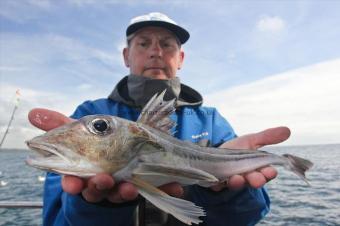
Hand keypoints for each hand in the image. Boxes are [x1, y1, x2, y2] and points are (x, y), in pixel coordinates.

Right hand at [28, 108, 182, 202]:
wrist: (119, 160)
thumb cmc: (95, 148)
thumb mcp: (79, 134)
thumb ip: (60, 125)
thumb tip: (33, 113)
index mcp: (86, 172)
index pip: (75, 181)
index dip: (72, 183)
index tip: (73, 183)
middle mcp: (103, 183)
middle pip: (98, 190)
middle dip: (99, 186)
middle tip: (102, 179)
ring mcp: (123, 187)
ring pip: (122, 193)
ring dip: (125, 190)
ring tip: (130, 186)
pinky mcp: (144, 187)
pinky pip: (155, 191)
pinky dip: (165, 189)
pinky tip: (175, 187)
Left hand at [210, 127, 290, 190]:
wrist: (213, 155)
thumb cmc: (235, 150)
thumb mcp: (250, 141)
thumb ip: (266, 137)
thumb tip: (287, 130)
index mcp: (257, 169)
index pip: (267, 173)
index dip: (269, 173)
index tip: (271, 171)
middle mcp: (246, 177)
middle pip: (254, 181)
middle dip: (257, 180)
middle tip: (257, 179)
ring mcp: (232, 181)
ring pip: (237, 184)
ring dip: (238, 182)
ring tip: (238, 178)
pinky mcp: (217, 183)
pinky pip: (218, 186)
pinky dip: (219, 184)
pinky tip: (219, 180)